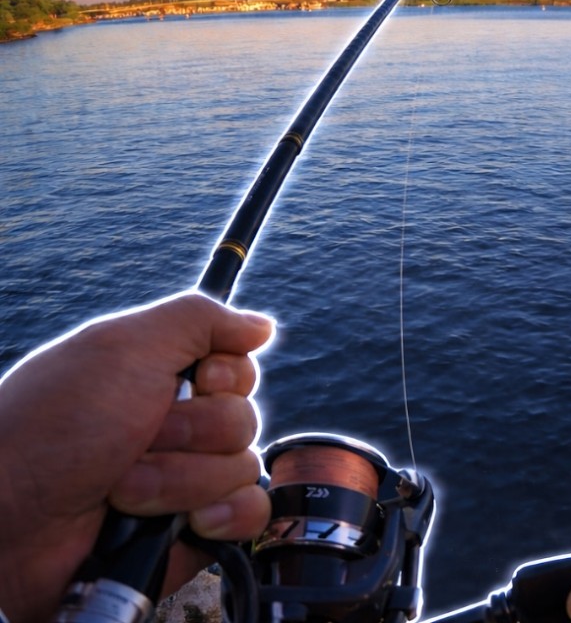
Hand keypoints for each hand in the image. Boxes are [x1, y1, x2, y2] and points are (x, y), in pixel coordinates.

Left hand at [0, 293, 274, 622]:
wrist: (8, 521)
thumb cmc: (51, 427)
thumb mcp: (121, 348)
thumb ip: (198, 320)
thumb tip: (262, 325)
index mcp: (161, 380)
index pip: (240, 369)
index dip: (224, 377)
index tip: (192, 381)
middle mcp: (177, 429)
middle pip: (244, 419)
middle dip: (192, 433)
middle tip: (134, 440)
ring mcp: (186, 483)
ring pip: (242, 468)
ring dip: (181, 481)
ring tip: (123, 491)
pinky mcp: (193, 533)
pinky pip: (248, 515)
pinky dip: (221, 517)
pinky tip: (186, 523)